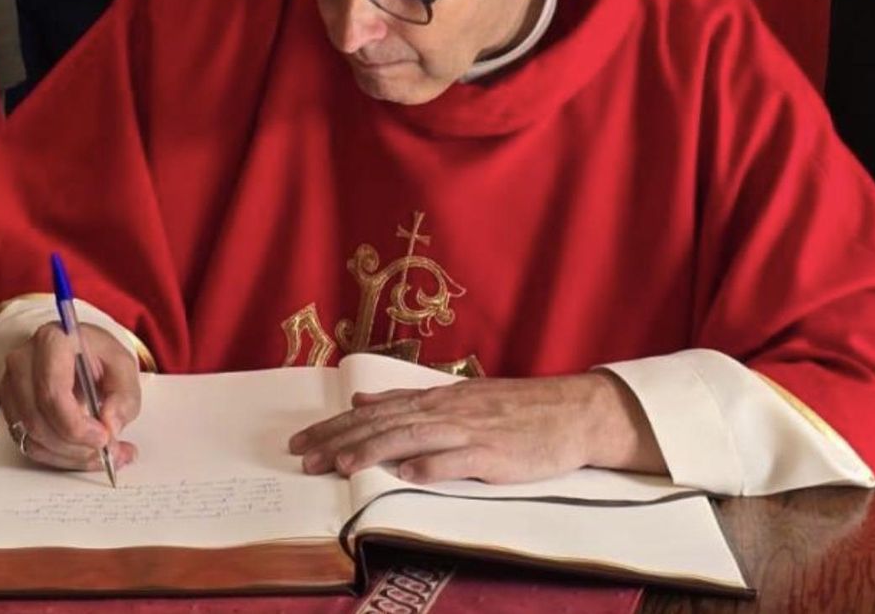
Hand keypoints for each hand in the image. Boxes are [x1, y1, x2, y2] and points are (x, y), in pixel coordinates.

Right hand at [0, 322, 140, 470]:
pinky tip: (82, 452)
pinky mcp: (10, 408)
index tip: (103, 438)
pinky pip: (28, 443)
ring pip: (32, 436)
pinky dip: (58, 456)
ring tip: (102, 454)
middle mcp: (22, 361)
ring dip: (69, 454)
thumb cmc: (98, 355)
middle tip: (108, 451)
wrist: (78, 352)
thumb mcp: (123, 367)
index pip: (52, 393)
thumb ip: (124, 396)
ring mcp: (11, 385)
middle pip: (38, 419)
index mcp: (52, 341)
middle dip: (75, 445)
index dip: (75, 425)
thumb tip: (110, 425)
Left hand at [288, 371, 664, 484]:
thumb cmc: (516, 409)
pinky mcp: (496, 455)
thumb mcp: (459, 398)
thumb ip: (410, 401)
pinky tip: (409, 476)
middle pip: (383, 424)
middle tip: (304, 456)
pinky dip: (433, 466)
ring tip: (343, 464)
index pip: (374, 412)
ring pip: (413, 437)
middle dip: (340, 440)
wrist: (573, 411)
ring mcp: (471, 431)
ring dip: (376, 450)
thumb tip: (362, 400)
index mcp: (437, 399)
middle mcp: (447, 410)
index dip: (335, 426)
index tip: (301, 441)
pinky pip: (460, 461)